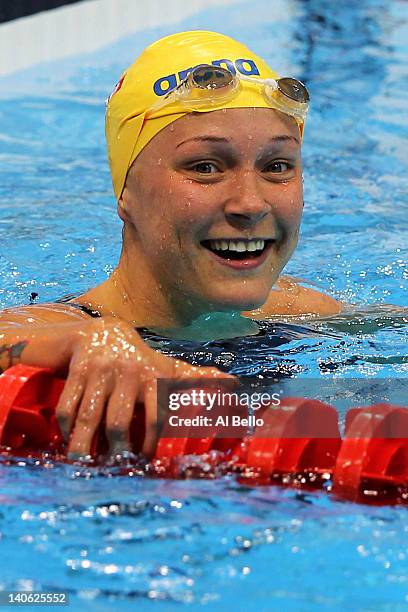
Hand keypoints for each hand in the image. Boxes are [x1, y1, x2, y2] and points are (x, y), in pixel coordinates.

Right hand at [55, 316, 232, 458]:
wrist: (101, 332)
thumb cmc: (140, 360)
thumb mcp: (167, 368)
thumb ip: (197, 378)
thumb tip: (233, 383)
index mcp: (154, 377)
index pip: (156, 416)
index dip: (150, 444)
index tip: (145, 461)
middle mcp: (129, 372)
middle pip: (117, 423)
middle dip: (114, 450)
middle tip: (112, 468)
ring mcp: (101, 371)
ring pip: (88, 417)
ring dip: (82, 447)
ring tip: (83, 464)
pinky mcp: (78, 369)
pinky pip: (69, 406)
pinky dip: (65, 427)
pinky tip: (68, 440)